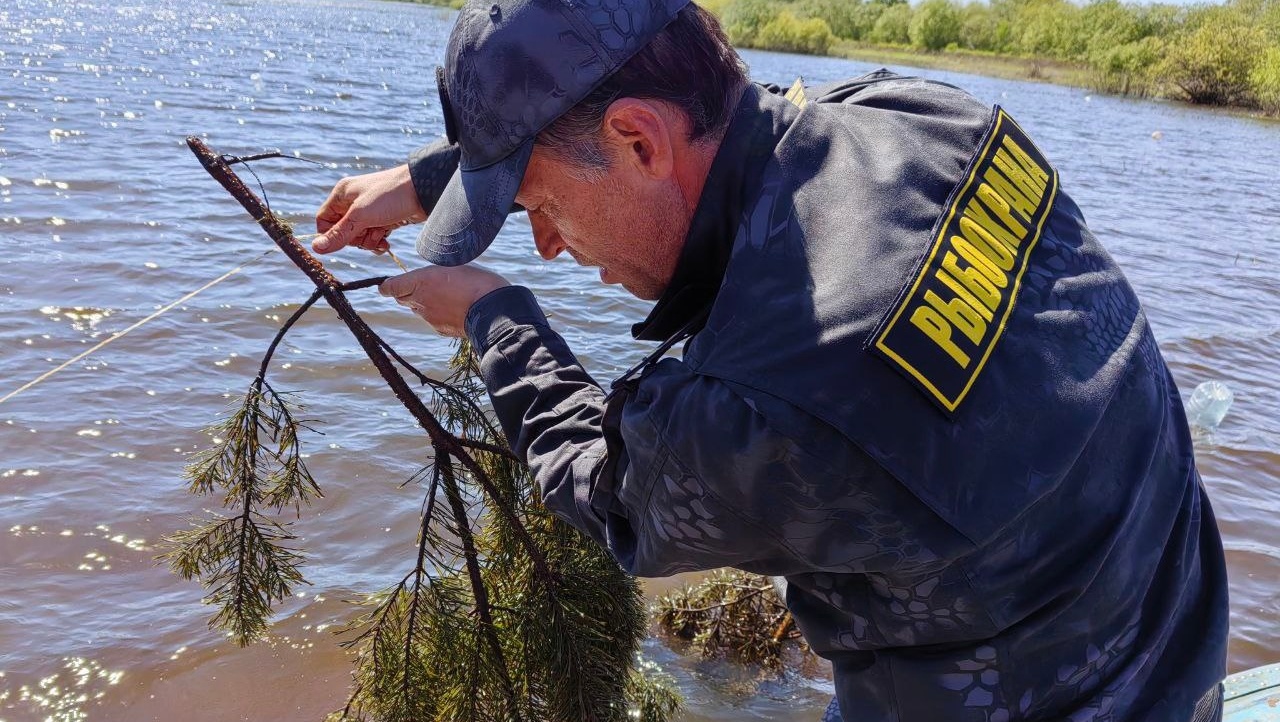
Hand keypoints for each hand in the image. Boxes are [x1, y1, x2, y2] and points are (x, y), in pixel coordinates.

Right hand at [314, 164, 424, 253]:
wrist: (425, 192)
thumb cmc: (391, 196)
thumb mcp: (361, 216)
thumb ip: (339, 233)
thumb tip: (316, 248)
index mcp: (342, 195)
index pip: (323, 221)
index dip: (331, 235)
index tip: (346, 240)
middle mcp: (353, 202)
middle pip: (342, 231)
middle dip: (355, 239)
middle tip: (368, 235)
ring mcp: (369, 211)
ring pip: (358, 236)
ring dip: (368, 241)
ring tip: (381, 237)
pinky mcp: (384, 218)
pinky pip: (373, 236)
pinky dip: (378, 241)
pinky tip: (386, 241)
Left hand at [379, 265, 510, 336]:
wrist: (494, 311)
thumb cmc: (477, 282)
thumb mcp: (455, 266)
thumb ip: (435, 272)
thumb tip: (429, 277)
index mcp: (421, 281)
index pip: (391, 287)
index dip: (387, 286)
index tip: (386, 286)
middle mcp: (420, 301)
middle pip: (402, 299)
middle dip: (407, 293)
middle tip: (422, 286)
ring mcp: (430, 318)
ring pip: (419, 310)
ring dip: (426, 303)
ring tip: (447, 296)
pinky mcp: (441, 329)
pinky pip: (434, 320)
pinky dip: (440, 314)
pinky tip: (456, 308)